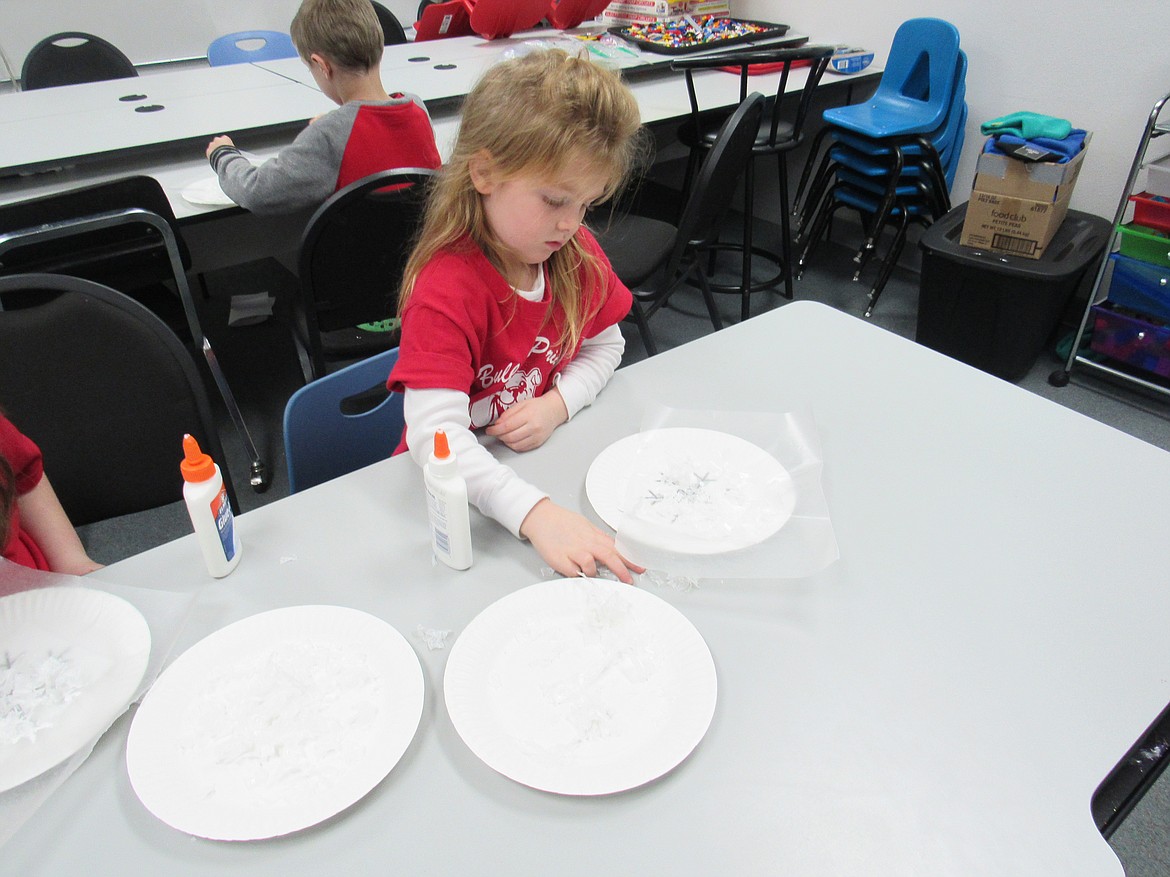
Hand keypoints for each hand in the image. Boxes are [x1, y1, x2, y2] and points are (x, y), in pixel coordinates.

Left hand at [205, 134, 234, 158]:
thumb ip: (231, 150)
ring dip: (214, 150)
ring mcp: (212, 145)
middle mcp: (218, 139)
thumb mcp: (235, 151)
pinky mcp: (208, 150)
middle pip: (217, 141)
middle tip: (222, 153)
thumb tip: (233, 153)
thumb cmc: (233, 156)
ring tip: (218, 157)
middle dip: (218, 146)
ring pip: (212, 146)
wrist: (225, 160)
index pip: (225, 139)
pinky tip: (215, 159)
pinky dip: (211, 155)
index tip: (227, 149)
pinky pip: (209, 152)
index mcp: (225, 138)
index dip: (226, 145)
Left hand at [485, 390, 567, 451]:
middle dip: (499, 436)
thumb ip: (508, 414)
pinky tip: (511, 439)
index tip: (489, 430)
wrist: (553, 411)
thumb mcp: (521, 404)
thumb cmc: (537, 406)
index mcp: (528, 415)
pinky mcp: (538, 443)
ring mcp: (536, 437)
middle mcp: (533, 427)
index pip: (507, 426)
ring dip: (505, 441)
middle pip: (510, 437)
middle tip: (495, 432)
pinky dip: (513, 445)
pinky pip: (521, 448)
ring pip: (515, 445)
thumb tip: (497, 424)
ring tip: (503, 435)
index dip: (495, 430)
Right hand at [519, 499, 643, 583]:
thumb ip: (598, 538)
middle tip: (629, 580)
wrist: (540, 517)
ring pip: (591, 566)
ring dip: (594, 572)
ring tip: (589, 572)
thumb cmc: (561, 521)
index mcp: (593, 536)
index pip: (616, 549)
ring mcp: (573, 551)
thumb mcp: (585, 526)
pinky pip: (573, 572)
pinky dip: (577, 574)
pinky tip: (575, 571)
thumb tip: (611, 547)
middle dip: (621, 570)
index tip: (639, 568)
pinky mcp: (560, 560)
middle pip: (608, 557)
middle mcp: (585, 543)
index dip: (629, 559)